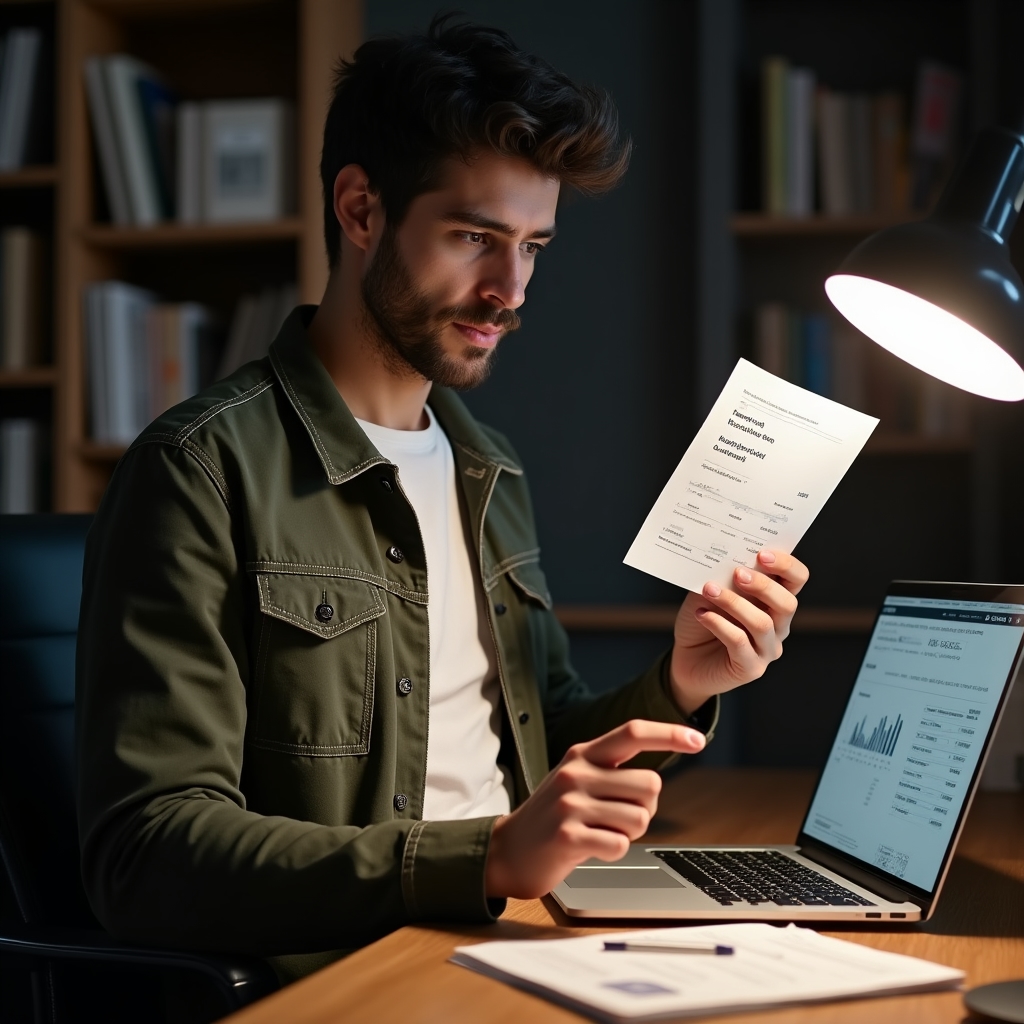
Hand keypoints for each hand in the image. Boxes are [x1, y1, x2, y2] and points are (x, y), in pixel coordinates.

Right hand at [484, 720, 704, 898]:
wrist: (508, 850)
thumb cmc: (554, 817)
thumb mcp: (576, 781)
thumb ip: (610, 772)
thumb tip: (656, 778)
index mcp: (582, 754)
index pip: (633, 733)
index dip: (669, 734)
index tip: (697, 739)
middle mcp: (576, 772)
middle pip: (650, 784)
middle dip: (646, 807)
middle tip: (618, 818)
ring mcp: (570, 804)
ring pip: (640, 817)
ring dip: (630, 832)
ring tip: (601, 832)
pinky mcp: (568, 836)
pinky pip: (620, 844)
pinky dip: (614, 851)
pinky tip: (591, 848)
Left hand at [669, 549, 808, 714]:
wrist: (687, 658)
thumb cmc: (704, 617)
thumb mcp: (711, 590)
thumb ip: (724, 576)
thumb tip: (726, 557)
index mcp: (775, 600)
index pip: (797, 579)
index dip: (786, 565)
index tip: (762, 553)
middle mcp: (778, 625)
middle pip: (787, 603)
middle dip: (763, 585)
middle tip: (737, 573)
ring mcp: (767, 649)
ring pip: (762, 623)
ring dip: (734, 603)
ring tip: (709, 590)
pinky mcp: (751, 667)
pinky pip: (740, 642)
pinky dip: (719, 624)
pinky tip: (702, 614)